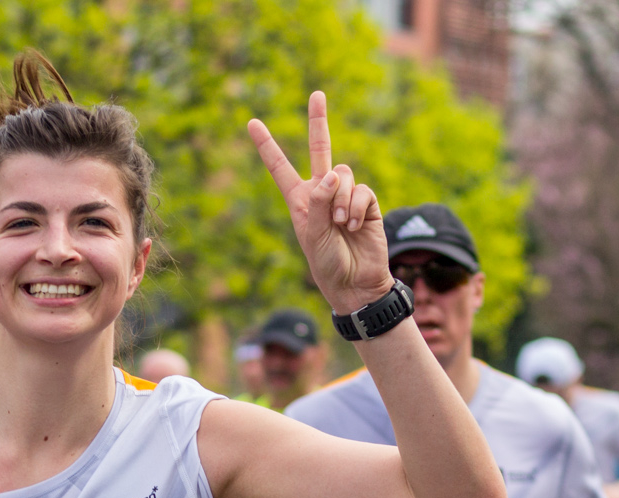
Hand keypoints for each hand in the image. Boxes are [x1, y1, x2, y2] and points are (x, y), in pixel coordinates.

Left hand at [249, 92, 393, 314]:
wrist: (355, 282)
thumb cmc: (327, 263)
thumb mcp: (313, 235)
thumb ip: (318, 202)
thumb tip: (332, 173)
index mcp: (299, 200)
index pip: (280, 167)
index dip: (267, 145)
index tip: (252, 123)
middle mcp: (321, 192)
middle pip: (320, 149)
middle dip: (318, 121)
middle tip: (316, 94)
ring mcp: (345, 195)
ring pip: (343, 174)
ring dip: (340, 199)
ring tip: (340, 225)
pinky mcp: (366, 202)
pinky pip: (361, 189)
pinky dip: (355, 206)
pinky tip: (353, 225)